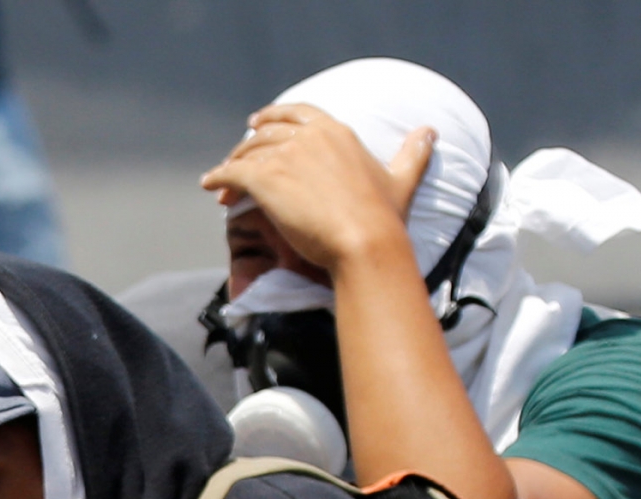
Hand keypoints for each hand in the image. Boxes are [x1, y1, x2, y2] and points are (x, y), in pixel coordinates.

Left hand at [199, 104, 431, 277]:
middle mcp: (310, 137)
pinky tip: (209, 186)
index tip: (259, 120)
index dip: (276, 115)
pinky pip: (232, 172)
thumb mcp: (402, 179)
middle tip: (237, 152)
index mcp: (337, 133)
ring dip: (232, 164)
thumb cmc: (384, 219)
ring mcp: (286, 156)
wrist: (365, 243)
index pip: (299, 113)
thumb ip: (412, 153)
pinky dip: (218, 177)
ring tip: (223, 180)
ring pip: (247, 151)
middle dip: (249, 141)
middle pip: (268, 131)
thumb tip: (430, 132)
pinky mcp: (266, 178)